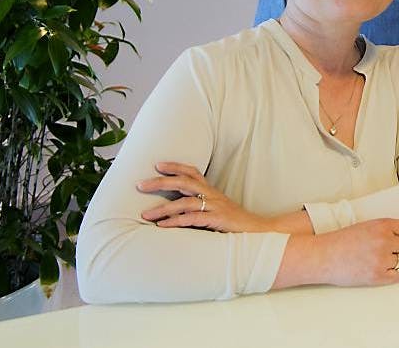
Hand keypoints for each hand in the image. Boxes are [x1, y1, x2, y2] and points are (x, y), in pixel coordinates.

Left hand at [137, 161, 272, 232]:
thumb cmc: (235, 224)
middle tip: (140, 185)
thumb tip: (175, 211)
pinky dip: (175, 221)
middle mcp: (212, 195)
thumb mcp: (217, 210)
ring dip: (163, 208)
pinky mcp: (217, 220)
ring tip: (145, 215)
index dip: (175, 166)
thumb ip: (199, 207)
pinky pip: (193, 219)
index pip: (192, 172)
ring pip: (185, 202)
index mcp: (211, 191)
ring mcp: (215, 207)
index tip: (157, 164)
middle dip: (160, 182)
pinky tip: (162, 226)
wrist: (259, 233)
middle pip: (184, 182)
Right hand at [316, 218, 398, 286]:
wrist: (322, 256)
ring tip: (390, 262)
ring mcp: (381, 259)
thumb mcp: (368, 226)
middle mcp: (385, 241)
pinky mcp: (377, 275)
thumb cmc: (342, 241)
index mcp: (383, 225)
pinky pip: (398, 277)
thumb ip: (388, 230)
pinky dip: (395, 274)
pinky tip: (385, 270)